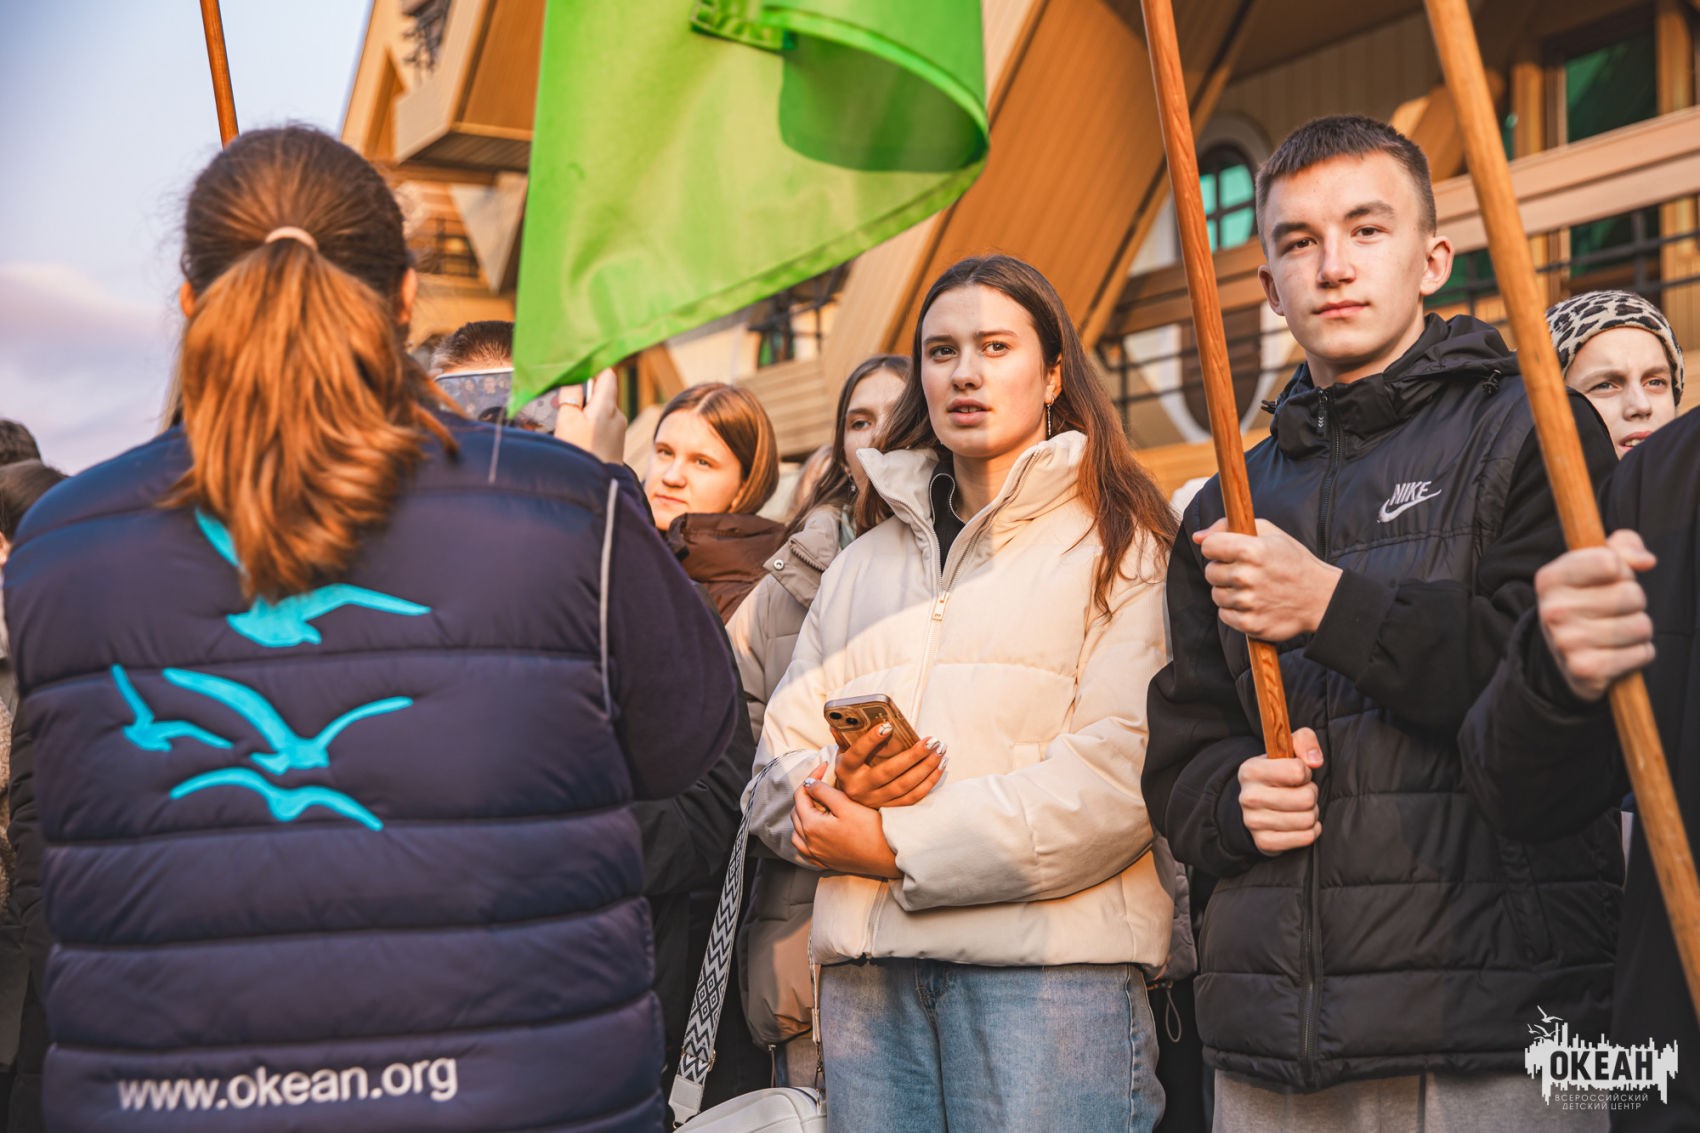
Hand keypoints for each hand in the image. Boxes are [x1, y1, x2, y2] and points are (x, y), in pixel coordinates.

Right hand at [554, 368, 625, 461]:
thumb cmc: (580, 453)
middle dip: (583, 395)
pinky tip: (579, 439)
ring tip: (569, 426)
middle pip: (602, 393)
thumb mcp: (567, 420)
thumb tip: (574, 380)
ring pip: (600, 410)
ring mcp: (618, 430)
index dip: (591, 371)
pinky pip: (602, 425)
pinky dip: (590, 426)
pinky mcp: (615, 443)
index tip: (574, 375)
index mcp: (607, 405)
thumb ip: (571, 396)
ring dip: (585, 412)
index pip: (606, 374)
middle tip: (563, 405)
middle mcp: (617, 415)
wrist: (596, 487)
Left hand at [790, 765, 900, 878]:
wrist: (889, 857)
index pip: (801, 795)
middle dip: (806, 795)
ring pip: (797, 834)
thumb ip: (823, 792)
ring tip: (816, 807)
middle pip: (796, 813)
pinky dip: (805, 838)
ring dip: (802, 818)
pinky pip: (805, 851)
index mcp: (812, 826)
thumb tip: (809, 784)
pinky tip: (815, 833)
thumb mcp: (847, 805)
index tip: (824, 767)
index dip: (811, 777)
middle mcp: (810, 843)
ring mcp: (817, 855)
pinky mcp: (826, 863)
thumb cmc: (871, 830)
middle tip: (822, 783)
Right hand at [833, 723, 945, 807]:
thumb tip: (844, 718)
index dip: (871, 740)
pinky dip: (929, 782)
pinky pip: (913, 796)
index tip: (888, 726)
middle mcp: (859, 787)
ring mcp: (875, 799)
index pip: (857, 754)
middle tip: (931, 741)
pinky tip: (940, 766)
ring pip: (904, 785)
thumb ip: (845, 736)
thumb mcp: (843, 752)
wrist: (849, 800)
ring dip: (926, 768)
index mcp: (846, 770)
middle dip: (913, 756)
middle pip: (888, 772)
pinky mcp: (890, 807)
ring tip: (940, 751)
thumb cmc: (851, 767)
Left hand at [1196, 518, 1341, 641]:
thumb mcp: (1269, 532)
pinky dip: (1235, 611)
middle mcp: (1246, 576)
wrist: (1321, 597)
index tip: (1229, 552)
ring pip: (1216, 595)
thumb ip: (1228, 527)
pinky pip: (1225, 615)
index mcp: (1251, 550)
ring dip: (1229, 591)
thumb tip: (1198, 537)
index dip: (1217, 548)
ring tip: (1252, 588)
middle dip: (1223, 570)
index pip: (1209, 547)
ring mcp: (1248, 602)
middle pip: (1210, 572)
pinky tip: (1254, 604)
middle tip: (1245, 571)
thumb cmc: (1293, 560)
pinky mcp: (1250, 624)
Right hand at [1238, 727, 1324, 854]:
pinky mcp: (1264, 842)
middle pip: (1306, 798)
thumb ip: (1304, 741)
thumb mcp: (1287, 748)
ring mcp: (1254, 822)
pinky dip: (1310, 831)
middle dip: (1311, 794)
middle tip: (1301, 792)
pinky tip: (1300, 823)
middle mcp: (1248, 797)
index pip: (1298, 771)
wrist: (1255, 803)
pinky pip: (1306, 838)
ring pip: (1308, 819)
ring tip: (1300, 807)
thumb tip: (1315, 761)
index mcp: (1251, 770)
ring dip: (1311, 813)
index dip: (1305, 772)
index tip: (1297, 774)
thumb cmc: (1278, 773)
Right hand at [1536, 529, 1656, 701]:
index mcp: (1550, 579)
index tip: (1610, 577)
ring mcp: (1567, 642)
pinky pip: (1643, 653)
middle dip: (1635, 600)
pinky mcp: (1586, 670)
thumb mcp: (1597, 563)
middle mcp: (1552, 610)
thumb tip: (1646, 561)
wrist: (1563, 653)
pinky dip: (1639, 652)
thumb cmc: (1587, 599)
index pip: (1609, 562)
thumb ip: (1623, 546)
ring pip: (1641, 625)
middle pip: (1631, 595)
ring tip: (1618, 630)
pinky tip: (1618, 651)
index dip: (1622, 569)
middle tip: (1615, 608)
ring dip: (1639, 628)